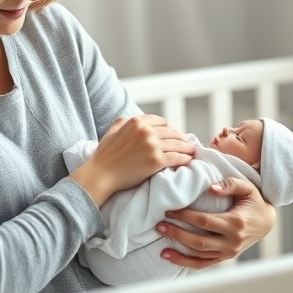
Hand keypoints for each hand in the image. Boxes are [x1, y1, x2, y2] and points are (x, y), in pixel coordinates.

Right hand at [70, 115, 193, 205]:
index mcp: (136, 122)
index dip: (170, 127)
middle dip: (180, 137)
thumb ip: (124, 121)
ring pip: (176, 144)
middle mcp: (146, 131)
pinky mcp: (156, 161)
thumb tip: (132, 118)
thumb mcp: (112, 130)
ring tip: (192, 150)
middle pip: (171, 132)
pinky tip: (188, 160)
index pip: (161, 121)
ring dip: (186, 147)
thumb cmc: (104, 155)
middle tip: (186, 143)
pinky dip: (184, 158)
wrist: (101, 174)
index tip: (174, 133)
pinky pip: (176, 157)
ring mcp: (152, 145)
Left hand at [156, 176, 275, 268]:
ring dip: (178, 251)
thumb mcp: (247, 187)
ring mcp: (229, 252)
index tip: (170, 210)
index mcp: (236, 223)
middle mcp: (232, 241)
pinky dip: (186, 263)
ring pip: (199, 255)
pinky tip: (170, 257)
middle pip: (198, 241)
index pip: (204, 221)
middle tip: (159, 225)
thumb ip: (230, 184)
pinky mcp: (226, 258)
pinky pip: (203, 264)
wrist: (267, 221)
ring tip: (161, 243)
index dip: (185, 217)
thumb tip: (211, 188)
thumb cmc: (254, 201)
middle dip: (177, 233)